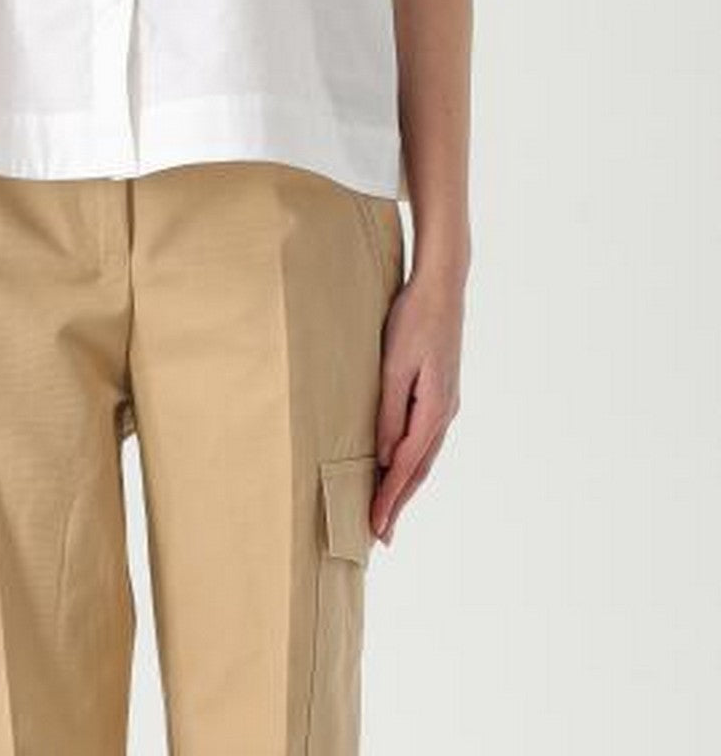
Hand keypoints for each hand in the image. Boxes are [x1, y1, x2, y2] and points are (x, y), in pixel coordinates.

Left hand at [371, 267, 465, 542]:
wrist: (442, 287)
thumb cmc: (413, 320)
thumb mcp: (394, 366)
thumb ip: (388, 412)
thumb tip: (381, 456)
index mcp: (434, 410)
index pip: (405, 467)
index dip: (388, 499)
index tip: (375, 528)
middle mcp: (445, 413)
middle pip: (419, 470)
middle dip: (399, 503)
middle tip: (380, 535)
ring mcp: (446, 404)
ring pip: (424, 456)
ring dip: (406, 486)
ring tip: (388, 510)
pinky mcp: (442, 393)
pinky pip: (425, 439)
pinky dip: (412, 461)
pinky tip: (402, 466)